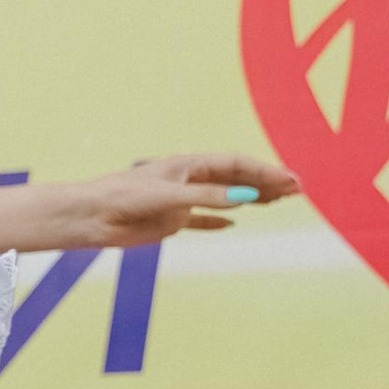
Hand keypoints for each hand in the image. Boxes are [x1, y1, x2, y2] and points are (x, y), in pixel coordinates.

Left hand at [0, 152, 300, 252]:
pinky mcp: (170, 221)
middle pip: (235, 178)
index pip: (236, 165)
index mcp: (189, 165)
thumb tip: (246, 198)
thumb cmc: (123, 199)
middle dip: (267, 182)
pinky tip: (235, 223)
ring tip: (278, 202)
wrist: (90, 217)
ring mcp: (181, 200)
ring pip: (224, 197)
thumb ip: (207, 198)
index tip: (292, 181)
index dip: (266, 172)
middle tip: (298, 190)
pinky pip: (201, 220)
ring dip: (251, 198)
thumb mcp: (169, 197)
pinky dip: (219, 220)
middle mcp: (188, 180)